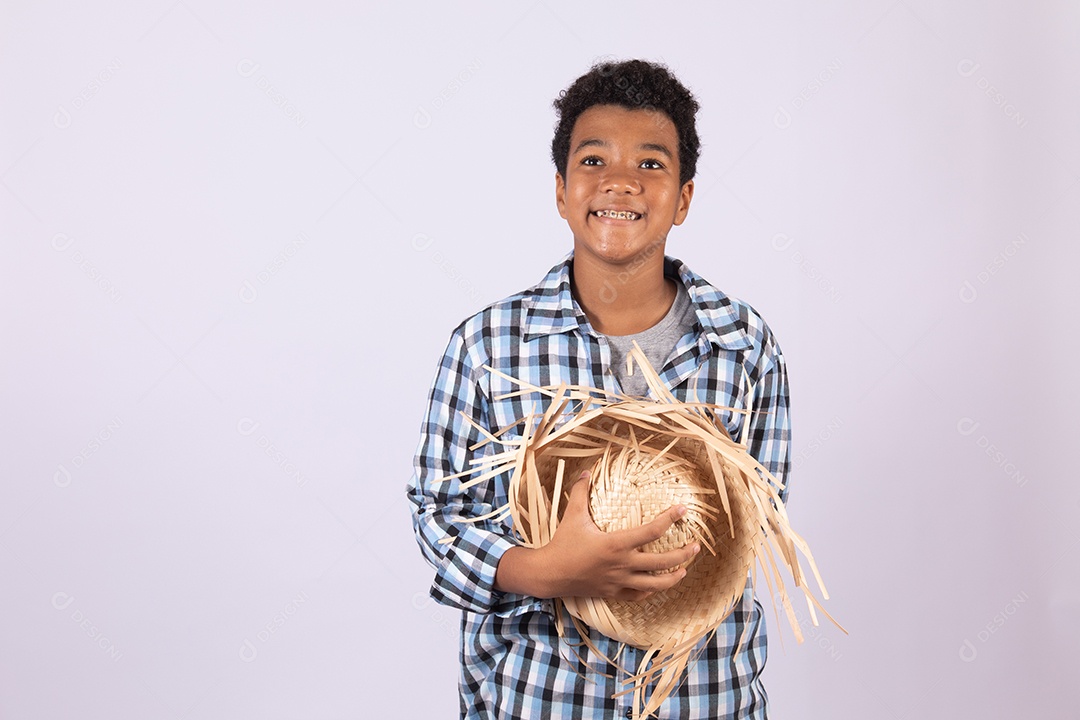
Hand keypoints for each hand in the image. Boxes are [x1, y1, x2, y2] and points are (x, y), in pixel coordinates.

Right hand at [495, 472, 699, 600]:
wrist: (550, 574)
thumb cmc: (563, 543)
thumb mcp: (572, 515)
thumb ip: (581, 492)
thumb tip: (587, 471)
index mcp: (616, 544)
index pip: (652, 531)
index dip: (670, 519)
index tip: (682, 510)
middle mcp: (622, 564)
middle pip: (662, 562)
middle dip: (683, 554)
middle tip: (695, 546)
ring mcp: (619, 581)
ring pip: (655, 584)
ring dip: (673, 577)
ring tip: (685, 569)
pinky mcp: (613, 593)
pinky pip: (638, 596)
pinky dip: (651, 590)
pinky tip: (658, 585)